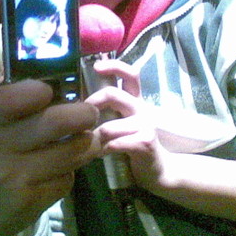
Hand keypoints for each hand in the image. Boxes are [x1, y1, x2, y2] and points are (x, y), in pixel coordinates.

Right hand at [0, 79, 100, 235]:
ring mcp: (15, 177)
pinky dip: (70, 170)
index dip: (38, 90)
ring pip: (70, 151)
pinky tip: (62, 167)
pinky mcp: (32, 201)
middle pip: (54, 123)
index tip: (50, 90)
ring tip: (85, 137)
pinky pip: (67, 177)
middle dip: (82, 113)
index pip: (10, 99)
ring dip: (86, 142)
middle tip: (89, 112)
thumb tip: (5, 67)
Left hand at [84, 59, 172, 191]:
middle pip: (113, 94)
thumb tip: (78, 104)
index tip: (96, 66)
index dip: (114, 66)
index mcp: (134, 99)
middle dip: (92, 103)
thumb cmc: (132, 142)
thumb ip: (107, 109)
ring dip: (94, 137)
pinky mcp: (146, 142)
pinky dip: (103, 150)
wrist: (158, 168)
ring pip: (108, 126)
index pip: (130, 74)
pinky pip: (115, 143)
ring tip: (90, 144)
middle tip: (81, 118)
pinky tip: (101, 154)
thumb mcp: (121, 121)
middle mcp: (141, 107)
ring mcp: (146, 124)